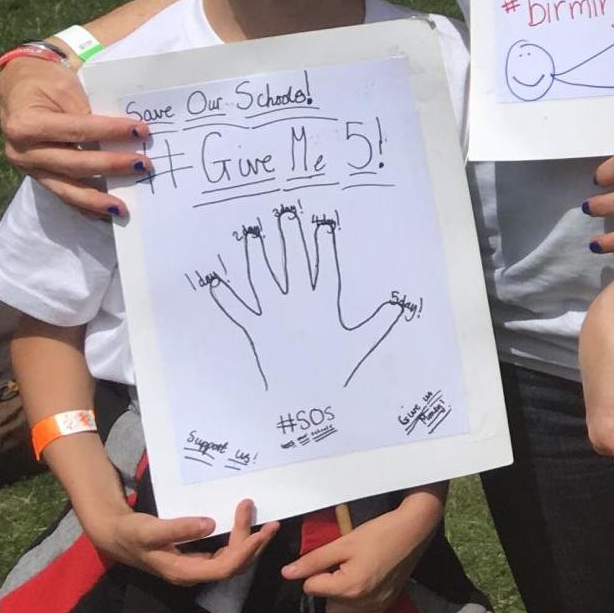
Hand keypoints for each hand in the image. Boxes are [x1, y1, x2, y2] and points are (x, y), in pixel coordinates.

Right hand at [0, 55, 150, 219]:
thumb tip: (125, 135)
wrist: (16, 88)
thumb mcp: (66, 87)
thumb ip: (89, 112)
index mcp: (25, 124)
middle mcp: (21, 151)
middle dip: (111, 166)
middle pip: (73, 163)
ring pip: (65, 188)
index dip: (110, 132)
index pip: (77, 130)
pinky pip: (62, 195)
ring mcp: (27, 168)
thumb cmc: (45, 83)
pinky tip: (105, 216)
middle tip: (144, 165)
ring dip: (97, 199)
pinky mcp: (36, 176)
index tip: (142, 132)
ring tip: (123, 208)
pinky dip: (84, 206)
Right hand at [85, 495, 277, 586]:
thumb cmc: (131, 533)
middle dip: (254, 545)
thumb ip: (178, 528)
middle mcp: (194, 573)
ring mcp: (197, 566)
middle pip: (234, 565)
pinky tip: (247, 526)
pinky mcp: (198, 558)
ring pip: (233, 561)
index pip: (224, 567)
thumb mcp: (149, 530)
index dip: (245, 551)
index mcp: (184, 571)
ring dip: (251, 543)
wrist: (117, 535)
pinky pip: (226, 554)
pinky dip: (240, 541)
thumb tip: (210, 524)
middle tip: (269, 521)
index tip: (260, 530)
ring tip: (267, 523)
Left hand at [193, 205, 419, 390]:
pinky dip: (224, 297)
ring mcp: (273, 316)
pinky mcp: (255, 330)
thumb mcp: (361, 344)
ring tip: (251, 234)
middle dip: (290, 238)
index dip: (324, 245)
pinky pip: (238, 310)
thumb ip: (379, 321)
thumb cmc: (336, 368)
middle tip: (284, 214)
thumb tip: (400, 304)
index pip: (325, 268)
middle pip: (293, 264)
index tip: (322, 224)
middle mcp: (297, 305)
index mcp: (323, 305)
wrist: (306, 398)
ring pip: (262, 279)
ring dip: (256, 256)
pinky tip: (213, 282)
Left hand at [282, 494, 440, 612]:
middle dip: (329, 587)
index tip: (332, 558)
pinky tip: (362, 590)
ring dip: (341, 599)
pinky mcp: (386, 607)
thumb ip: (313, 561)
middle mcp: (362, 604)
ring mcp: (376, 608)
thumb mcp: (343, 543)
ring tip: (353, 577)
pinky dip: (356, 609)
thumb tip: (286, 573)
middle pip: (326, 604)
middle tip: (344, 566)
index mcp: (349, 587)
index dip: (316, 571)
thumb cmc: (378, 533)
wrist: (414, 531)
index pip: (311, 588)